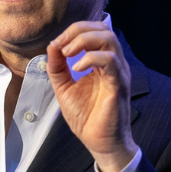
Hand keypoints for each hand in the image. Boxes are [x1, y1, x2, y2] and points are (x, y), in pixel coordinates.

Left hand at [46, 22, 137, 171]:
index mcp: (102, 62)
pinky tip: (76, 68)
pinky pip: (110, 61)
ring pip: (109, 39)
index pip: (95, 31)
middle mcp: (114, 63)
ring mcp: (118, 73)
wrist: (99, 142)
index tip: (57, 43)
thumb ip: (57, 67)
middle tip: (62, 44)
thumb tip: (52, 45)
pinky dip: (91, 58)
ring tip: (67, 53)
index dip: (74, 31)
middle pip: (104, 29)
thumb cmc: (87, 117)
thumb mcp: (64, 87)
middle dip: (79, 30)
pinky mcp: (118, 85)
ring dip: (84, 40)